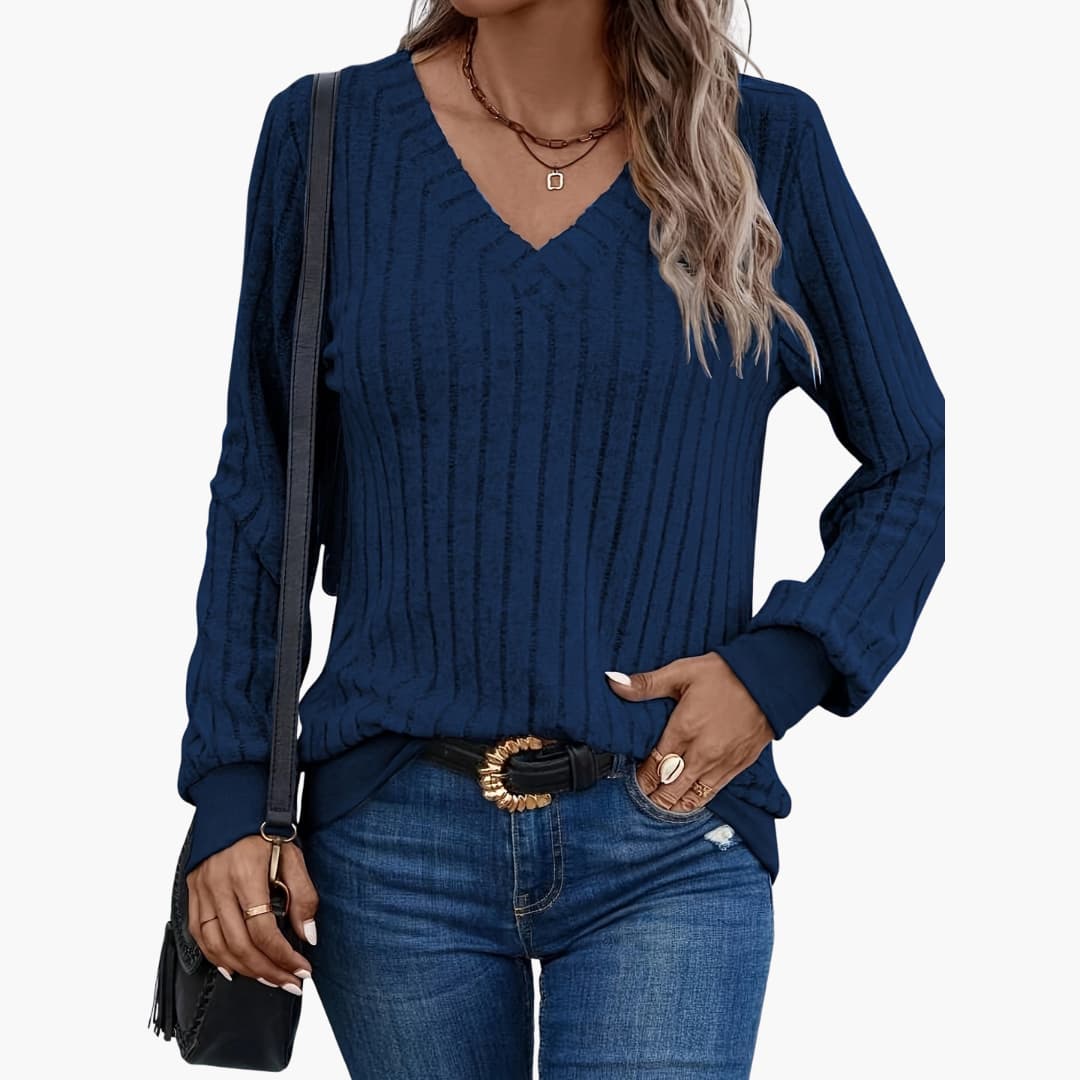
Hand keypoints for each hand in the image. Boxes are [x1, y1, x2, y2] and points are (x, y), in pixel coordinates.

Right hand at [186, 834, 318, 992]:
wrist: (235, 807)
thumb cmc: (267, 832)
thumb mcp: (293, 856)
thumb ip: (303, 896)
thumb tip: (307, 936)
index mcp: (246, 873)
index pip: (263, 930)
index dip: (283, 956)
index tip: (303, 969)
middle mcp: (218, 885)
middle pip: (240, 944)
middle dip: (268, 970)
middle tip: (290, 983)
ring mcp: (201, 890)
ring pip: (216, 946)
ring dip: (244, 969)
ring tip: (269, 978)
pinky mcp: (192, 892)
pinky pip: (199, 935)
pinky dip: (215, 957)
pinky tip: (234, 969)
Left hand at [605, 651, 774, 812]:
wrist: (770, 680)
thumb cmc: (726, 673)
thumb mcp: (682, 671)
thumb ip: (647, 684)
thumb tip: (614, 682)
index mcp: (684, 729)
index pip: (655, 766)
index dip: (642, 779)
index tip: (634, 782)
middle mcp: (702, 752)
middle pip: (671, 787)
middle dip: (654, 797)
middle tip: (643, 800)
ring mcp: (722, 762)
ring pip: (692, 796)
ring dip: (675, 804)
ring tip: (660, 808)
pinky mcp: (739, 765)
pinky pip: (714, 792)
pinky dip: (698, 801)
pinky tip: (689, 803)